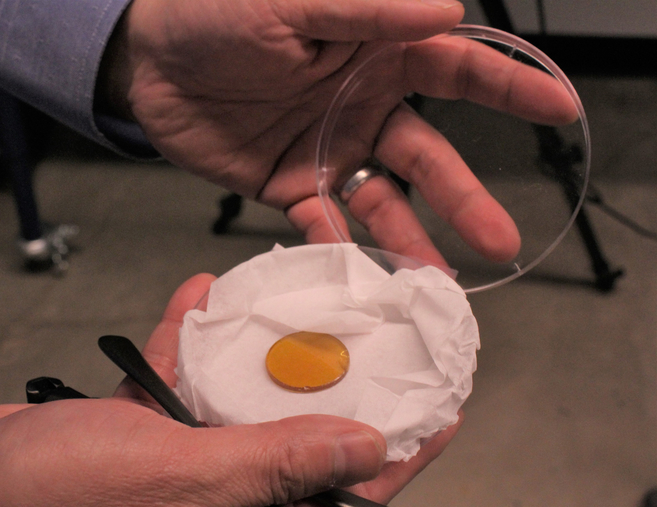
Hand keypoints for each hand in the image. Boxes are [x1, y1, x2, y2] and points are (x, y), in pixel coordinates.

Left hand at [98, 0, 577, 265]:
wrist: (147, 64)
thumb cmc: (213, 13)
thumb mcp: (290, 4)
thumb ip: (363, 11)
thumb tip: (445, 13)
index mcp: (373, 53)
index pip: (455, 68)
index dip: (509, 87)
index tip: (557, 108)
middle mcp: (362, 106)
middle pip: (427, 156)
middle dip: (464, 196)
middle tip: (501, 239)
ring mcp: (328, 151)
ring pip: (382, 201)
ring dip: (411, 240)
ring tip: (439, 281)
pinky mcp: (290, 186)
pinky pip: (322, 222)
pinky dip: (339, 245)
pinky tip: (356, 269)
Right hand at [116, 273, 462, 506]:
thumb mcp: (178, 478)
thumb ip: (274, 464)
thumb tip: (365, 450)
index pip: (344, 503)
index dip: (398, 458)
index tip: (441, 413)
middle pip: (298, 449)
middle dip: (330, 392)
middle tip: (371, 339)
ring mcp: (174, 474)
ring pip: (236, 410)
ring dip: (254, 359)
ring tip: (288, 307)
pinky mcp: (135, 441)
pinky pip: (174, 388)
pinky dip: (184, 346)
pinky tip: (196, 297)